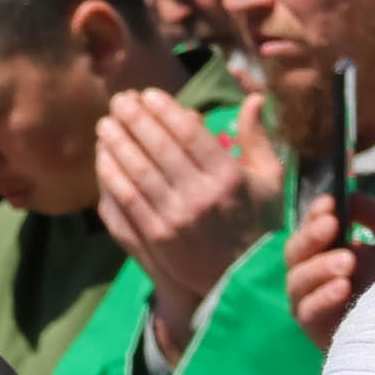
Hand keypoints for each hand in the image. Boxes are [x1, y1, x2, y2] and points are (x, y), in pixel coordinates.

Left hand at [98, 86, 290, 348]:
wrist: (243, 279)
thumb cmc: (258, 224)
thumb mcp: (270, 180)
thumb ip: (258, 137)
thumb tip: (251, 98)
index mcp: (229, 175)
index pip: (189, 133)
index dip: (164, 110)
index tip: (147, 94)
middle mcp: (201, 194)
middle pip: (160, 147)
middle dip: (135, 119)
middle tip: (119, 101)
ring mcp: (177, 217)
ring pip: (139, 171)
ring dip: (118, 143)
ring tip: (105, 124)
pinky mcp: (158, 236)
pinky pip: (128, 199)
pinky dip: (112, 175)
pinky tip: (103, 157)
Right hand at [283, 183, 374, 348]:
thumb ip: (374, 215)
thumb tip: (351, 194)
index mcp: (326, 251)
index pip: (309, 228)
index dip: (314, 213)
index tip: (331, 201)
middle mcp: (310, 274)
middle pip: (294, 252)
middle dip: (311, 236)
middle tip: (333, 224)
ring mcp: (307, 301)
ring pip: (297, 280)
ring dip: (319, 267)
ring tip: (348, 261)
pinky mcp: (312, 328)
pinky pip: (308, 310)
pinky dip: (323, 297)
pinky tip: (343, 287)